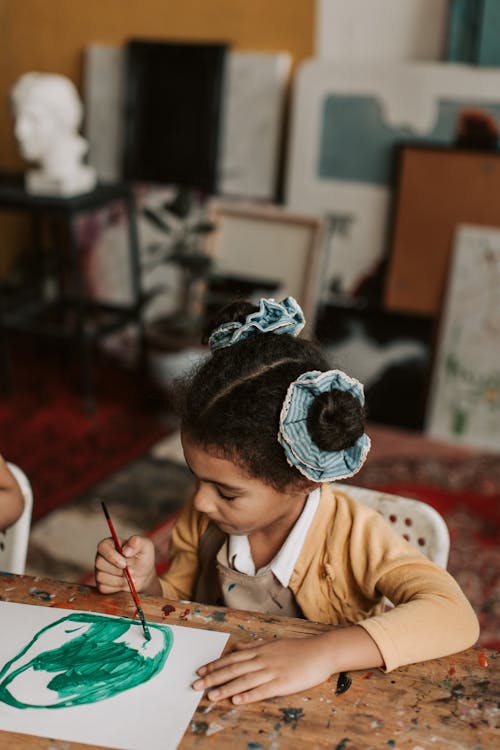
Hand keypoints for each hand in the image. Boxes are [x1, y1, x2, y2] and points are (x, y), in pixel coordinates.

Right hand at [95, 535, 159, 594]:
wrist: (144, 574)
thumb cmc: (143, 557)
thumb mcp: (145, 546)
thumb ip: (137, 542)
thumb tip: (125, 551)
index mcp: (110, 544)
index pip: (102, 547)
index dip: (112, 556)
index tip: (124, 563)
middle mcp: (101, 556)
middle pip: (99, 563)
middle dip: (117, 570)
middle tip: (131, 571)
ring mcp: (99, 570)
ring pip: (100, 577)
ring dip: (118, 580)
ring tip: (130, 577)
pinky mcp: (101, 584)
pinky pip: (103, 587)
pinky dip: (116, 587)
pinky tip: (124, 583)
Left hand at [192, 634, 338, 704]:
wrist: (321, 652)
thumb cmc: (297, 648)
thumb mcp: (273, 642)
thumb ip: (254, 645)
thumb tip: (237, 645)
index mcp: (259, 650)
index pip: (232, 658)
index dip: (214, 665)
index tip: (200, 671)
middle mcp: (262, 659)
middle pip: (233, 669)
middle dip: (213, 677)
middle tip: (196, 685)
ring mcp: (272, 671)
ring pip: (244, 680)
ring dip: (226, 688)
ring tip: (210, 696)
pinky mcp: (282, 683)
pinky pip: (262, 690)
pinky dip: (248, 695)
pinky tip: (237, 700)